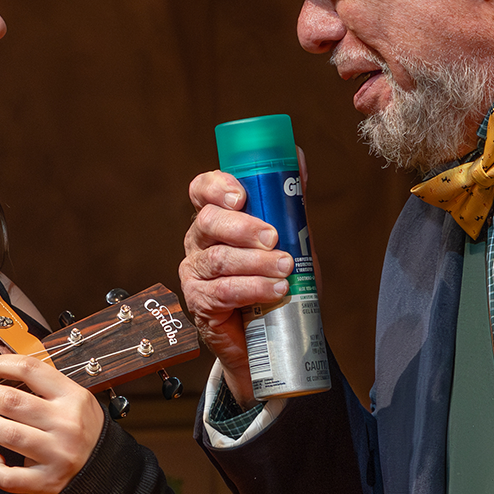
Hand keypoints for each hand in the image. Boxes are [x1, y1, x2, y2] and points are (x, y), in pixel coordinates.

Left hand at [0, 352, 105, 493]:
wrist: (105, 467)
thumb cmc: (82, 430)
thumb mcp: (74, 399)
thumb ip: (43, 384)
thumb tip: (2, 367)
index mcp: (73, 398)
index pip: (30, 369)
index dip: (1, 365)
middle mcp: (66, 424)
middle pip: (11, 401)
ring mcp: (57, 454)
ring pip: (7, 434)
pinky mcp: (46, 481)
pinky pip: (8, 477)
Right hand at [179, 156, 304, 404]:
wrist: (276, 337)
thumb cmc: (277, 281)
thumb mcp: (289, 238)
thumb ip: (289, 203)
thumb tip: (298, 157)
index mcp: (215, 219)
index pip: (201, 190)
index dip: (216, 187)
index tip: (241, 195)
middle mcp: (199, 242)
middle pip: (208, 222)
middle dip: (244, 228)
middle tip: (274, 237)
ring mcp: (195, 273)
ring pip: (219, 259)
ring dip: (257, 263)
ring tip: (286, 269)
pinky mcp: (199, 304)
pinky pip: (222, 292)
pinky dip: (253, 288)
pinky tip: (277, 290)